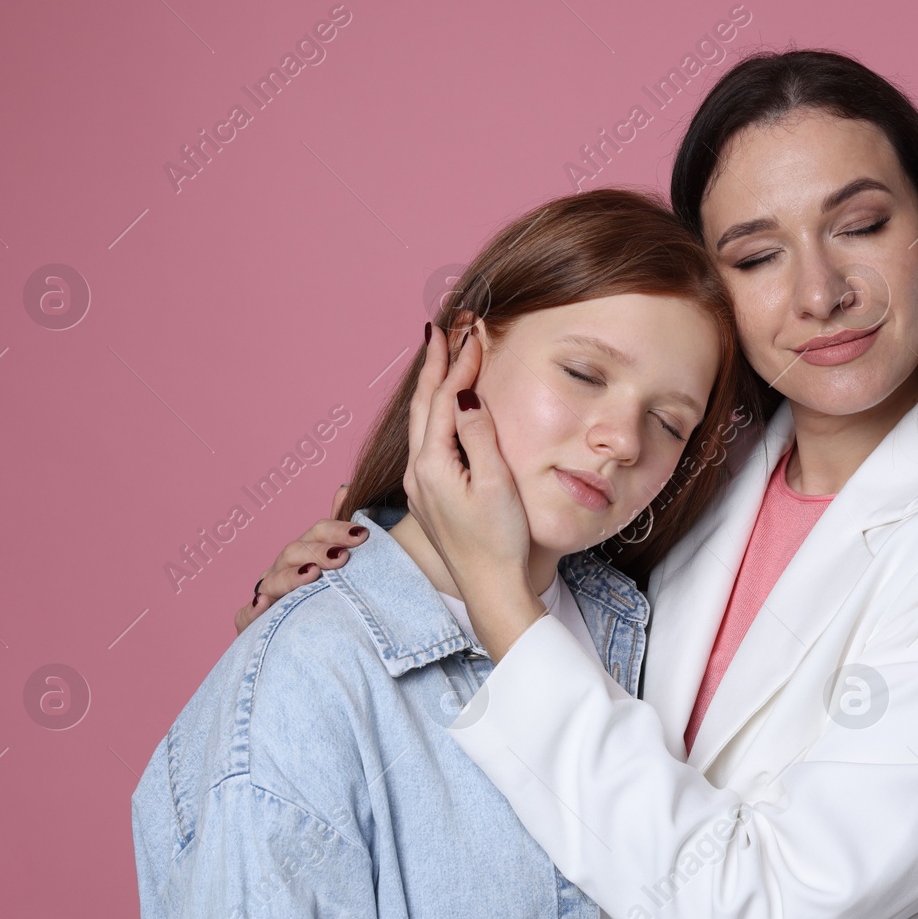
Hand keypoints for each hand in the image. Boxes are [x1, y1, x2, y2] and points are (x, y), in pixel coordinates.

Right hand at [233, 483, 366, 633]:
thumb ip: (340, 529)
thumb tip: (344, 488)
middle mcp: (281, 569)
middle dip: (318, 552)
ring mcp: (265, 593)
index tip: (362, 534)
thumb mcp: (335, 562)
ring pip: (272, 581)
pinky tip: (263, 604)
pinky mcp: (252, 621)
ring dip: (290, 577)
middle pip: (294, 552)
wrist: (309, 637)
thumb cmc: (324, 594)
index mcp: (302, 553)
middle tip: (342, 558)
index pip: (316, 534)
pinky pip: (246, 615)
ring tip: (311, 574)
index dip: (337, 531)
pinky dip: (253, 610)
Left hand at [405, 321, 543, 657]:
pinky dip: (437, 413)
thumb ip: (479, 435)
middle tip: (446, 330)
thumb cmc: (499, 541)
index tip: (472, 334)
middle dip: (436, 365)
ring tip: (442, 357)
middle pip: (424, 405)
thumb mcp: (496, 483)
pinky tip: (445, 408)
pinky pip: (428, 441)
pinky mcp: (430, 497)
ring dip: (434, 387)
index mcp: (433, 464)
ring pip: (423, 422)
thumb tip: (466, 395)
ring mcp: (421, 485)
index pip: (445, 399)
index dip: (459, 364)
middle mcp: (418, 472)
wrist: (490, 589)